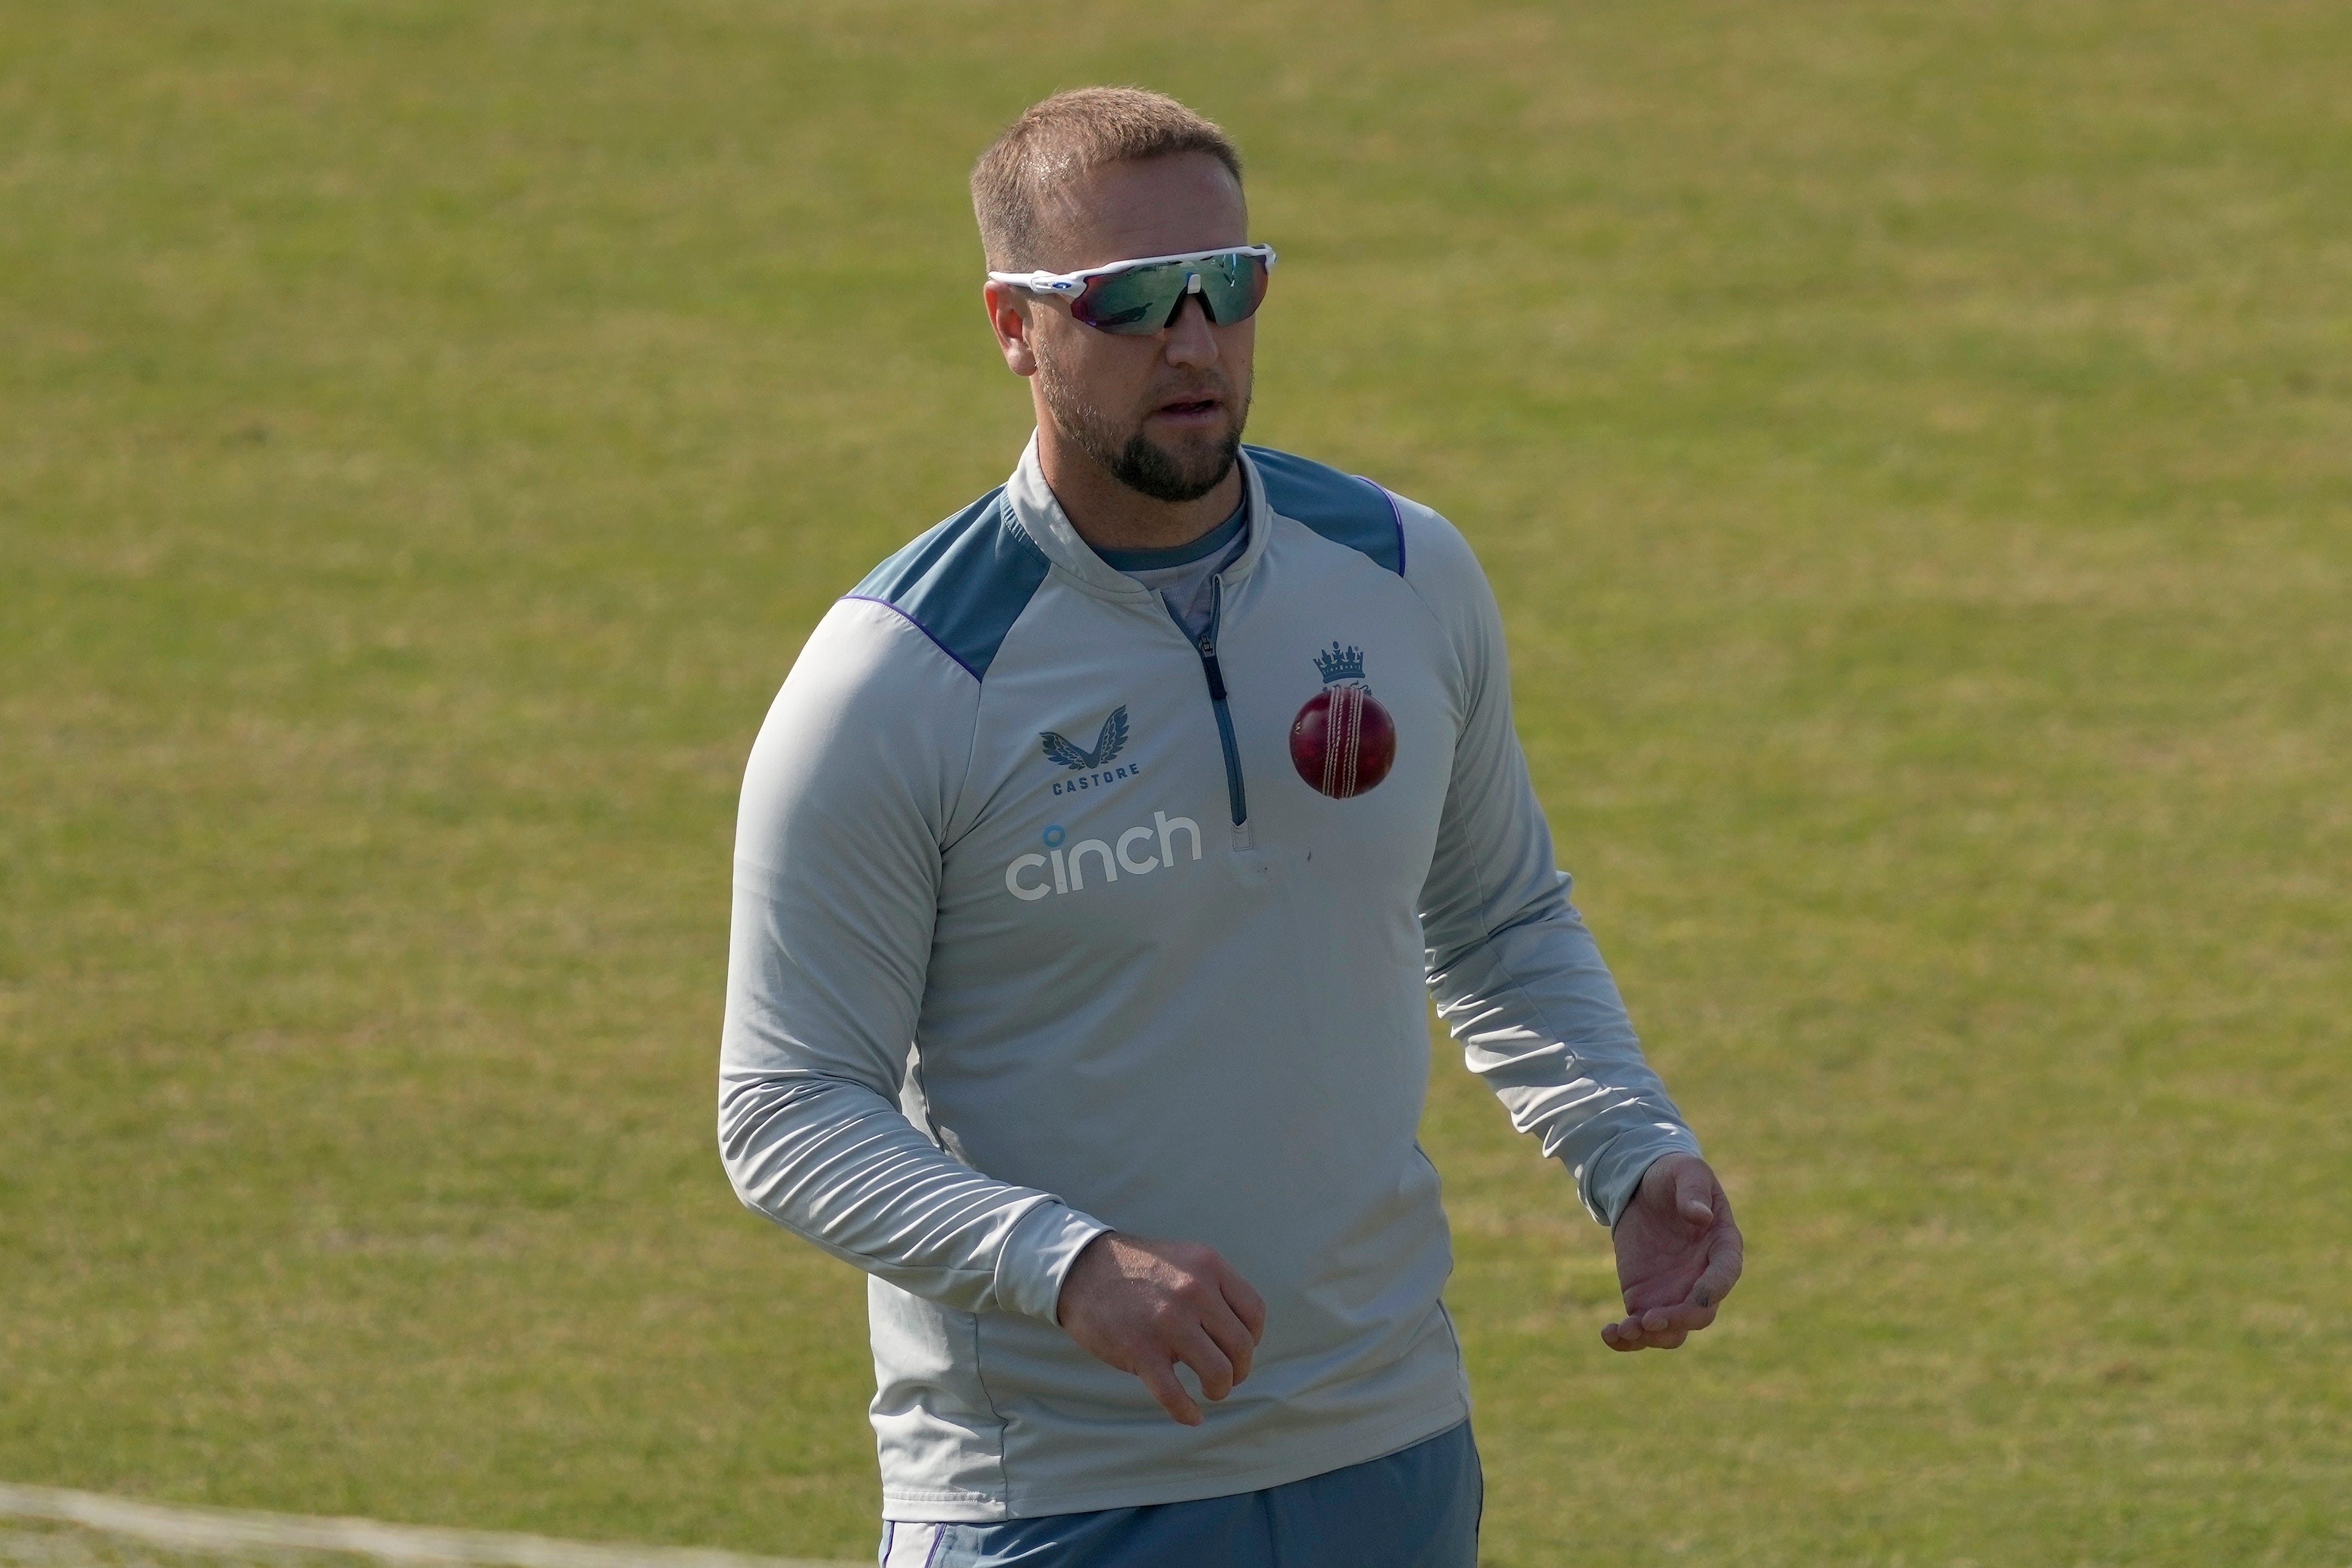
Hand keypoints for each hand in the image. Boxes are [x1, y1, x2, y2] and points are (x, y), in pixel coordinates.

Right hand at [1055, 1231, 1266, 1424]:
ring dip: (1219, 1390)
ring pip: (1218, 1373)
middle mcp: (1194, 1291)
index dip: (1253, 1339)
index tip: (1239, 1349)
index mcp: (1208, 1267)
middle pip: (1241, 1347)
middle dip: (1239, 1370)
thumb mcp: (1184, 1260)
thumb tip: (1239, 1331)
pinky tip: (1191, 1416)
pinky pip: (1175, 1395)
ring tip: (1210, 1391)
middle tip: (1226, 1376)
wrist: (1081, 1269)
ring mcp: (1168, 1322)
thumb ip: (1214, 1287)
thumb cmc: (1137, 1269)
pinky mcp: (1141, 1350)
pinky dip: (1187, 1412)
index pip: (1255, 1313)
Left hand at [1601, 1154, 1743, 1351]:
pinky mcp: (1647, 1299)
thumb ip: (1693, 1192)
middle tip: (1650, 1319)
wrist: (1643, 1189)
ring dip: (1652, 1337)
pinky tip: (1609, 1334)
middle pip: (1700, 1312)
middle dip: (1678, 1319)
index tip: (1698, 1297)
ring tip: (1625, 1330)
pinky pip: (1642, 1328)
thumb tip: (1701, 1215)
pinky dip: (1627, 1338)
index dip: (1714, 1288)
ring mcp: (1675, 1294)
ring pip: (1672, 1330)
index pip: (1725, 1273)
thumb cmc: (1673, 1176)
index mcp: (1722, 1246)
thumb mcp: (1685, 1171)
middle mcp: (1702, 1278)